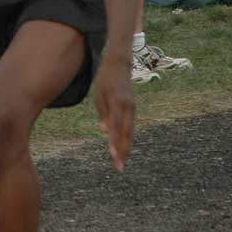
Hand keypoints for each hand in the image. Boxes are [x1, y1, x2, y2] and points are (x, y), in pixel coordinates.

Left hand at [93, 53, 133, 170]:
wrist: (119, 64)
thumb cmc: (105, 79)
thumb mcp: (99, 94)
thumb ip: (103, 113)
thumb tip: (104, 131)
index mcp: (117, 102)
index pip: (115, 126)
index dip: (114, 141)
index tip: (112, 155)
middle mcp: (127, 106)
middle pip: (125, 132)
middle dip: (122, 150)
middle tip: (119, 166)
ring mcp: (132, 107)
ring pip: (129, 131)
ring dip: (126, 147)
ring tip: (121, 162)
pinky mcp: (132, 108)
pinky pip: (130, 126)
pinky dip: (126, 138)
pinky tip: (123, 148)